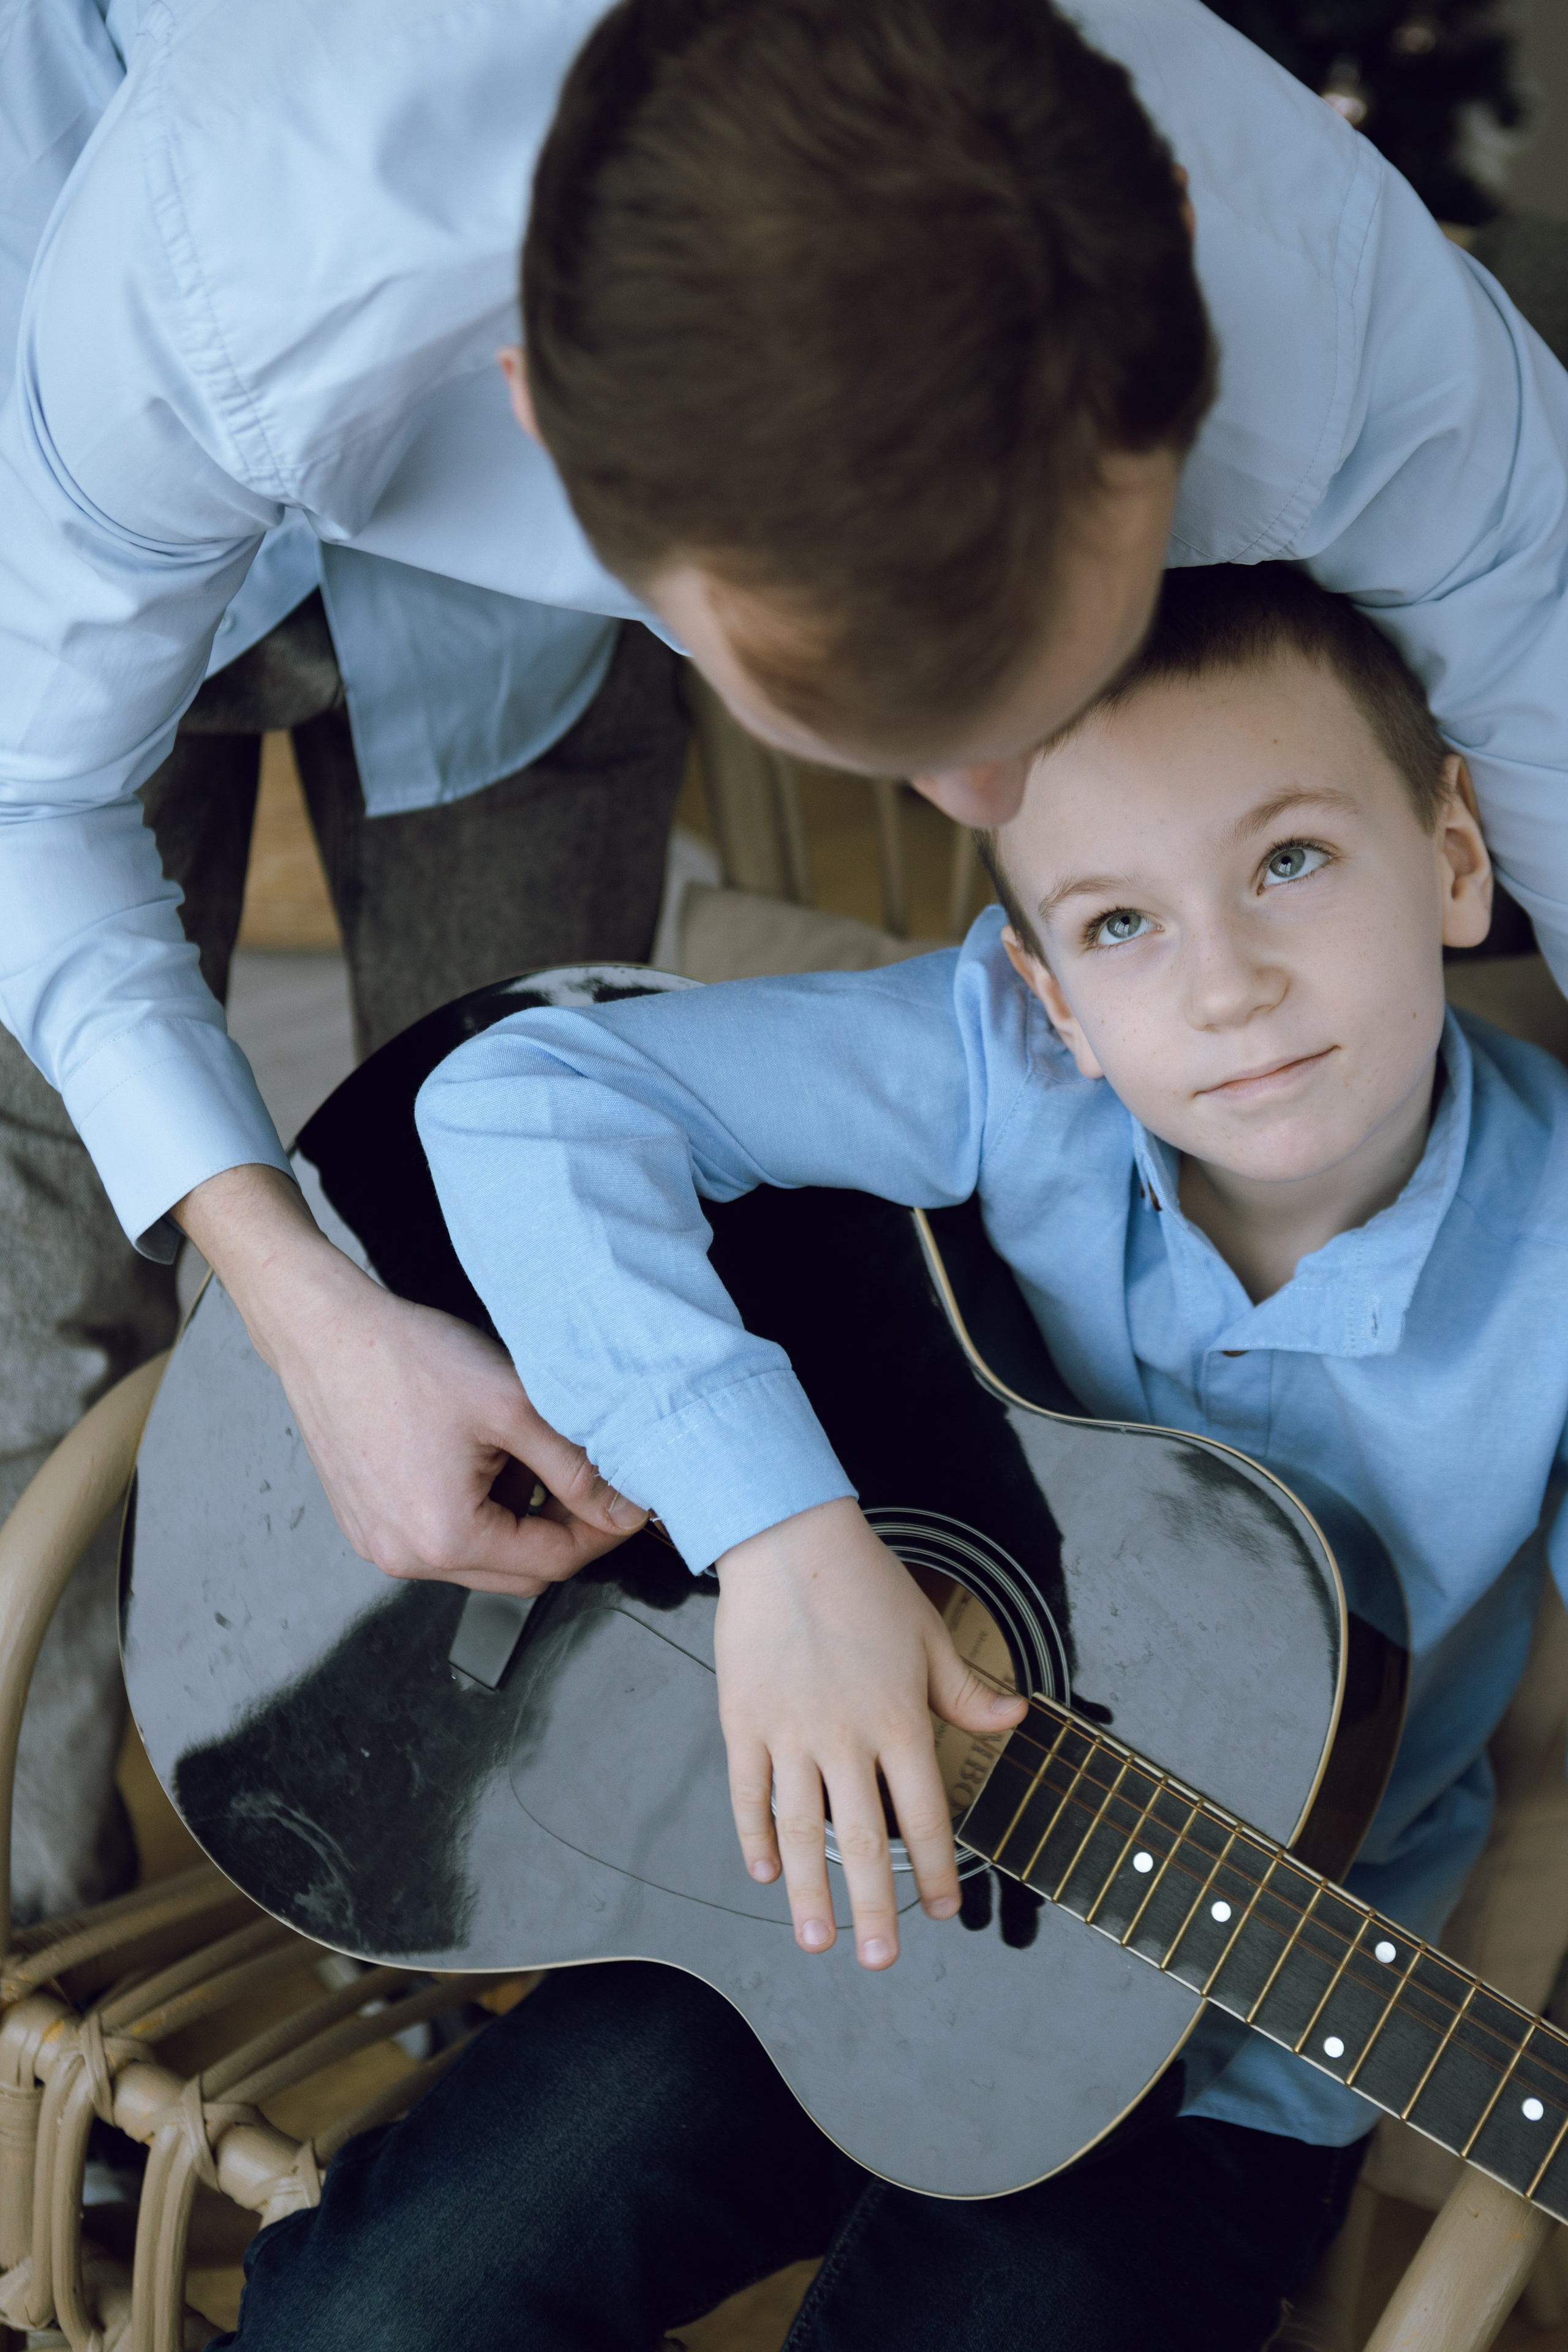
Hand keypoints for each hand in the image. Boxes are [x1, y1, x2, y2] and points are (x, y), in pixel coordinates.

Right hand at [175, 1164, 643, 1592]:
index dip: (603, 1530)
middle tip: (585, 1472)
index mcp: (444, 1537)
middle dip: (562, 1527)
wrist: (325, 1330)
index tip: (629, 1499)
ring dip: (517, 1515)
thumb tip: (624, 1509)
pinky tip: (474, 1453)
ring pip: (484, 1556)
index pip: (554, 1560)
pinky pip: (444, 1537)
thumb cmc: (405, 1358)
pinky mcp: (368, 1524)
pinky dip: (476, 1508)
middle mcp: (406, 1556)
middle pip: (520, 1571)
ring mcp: (381, 1545)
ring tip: (512, 1446)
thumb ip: (576, 1467)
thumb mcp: (512, 1407)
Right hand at [714, 1499, 1026, 1969]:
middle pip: (863, 1839)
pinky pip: (749, 1792)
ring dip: (810, 1890)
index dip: (938, 1869)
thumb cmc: (865, 1585)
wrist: (788, 1541)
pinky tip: (765, 1872)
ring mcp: (790, 1733)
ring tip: (816, 1940)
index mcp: (898, 1720)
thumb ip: (968, 1693)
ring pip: (800, 1829)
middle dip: (873, 1907)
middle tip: (880, 1960)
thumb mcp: (930, 1636)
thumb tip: (1015, 1722)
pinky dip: (754, 1836)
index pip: (925, 1814)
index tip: (944, 1910)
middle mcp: (845, 1737)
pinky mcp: (745, 1721)